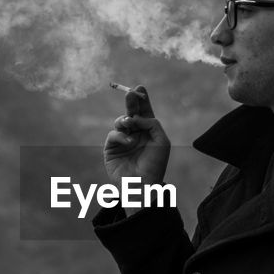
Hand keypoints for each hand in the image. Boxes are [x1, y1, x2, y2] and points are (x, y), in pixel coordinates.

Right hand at [103, 86, 170, 202]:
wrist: (142, 185)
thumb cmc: (155, 164)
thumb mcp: (162, 140)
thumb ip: (152, 123)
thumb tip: (135, 116)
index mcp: (148, 132)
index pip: (144, 112)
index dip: (142, 100)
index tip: (139, 88)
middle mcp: (135, 134)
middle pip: (131, 113)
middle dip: (131, 102)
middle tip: (130, 93)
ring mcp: (122, 141)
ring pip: (120, 121)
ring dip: (125, 120)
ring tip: (130, 124)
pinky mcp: (111, 148)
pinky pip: (113, 134)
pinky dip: (121, 135)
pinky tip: (129, 141)